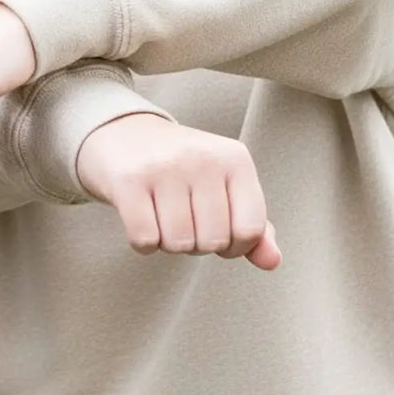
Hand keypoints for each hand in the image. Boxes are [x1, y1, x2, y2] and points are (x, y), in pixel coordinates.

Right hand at [76, 114, 280, 270]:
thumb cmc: (181, 169)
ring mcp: (164, 165)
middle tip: (181, 216)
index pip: (250, 230)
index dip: (233, 245)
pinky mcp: (128, 179)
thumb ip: (254, 227)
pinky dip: (142, 242)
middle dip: (196, 242)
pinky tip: (140, 216)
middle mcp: (201, 156)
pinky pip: (144, 240)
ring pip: (178, 244)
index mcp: (235, 158)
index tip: (215, 228)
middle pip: (212, 242)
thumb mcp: (224, 187)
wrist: (121, 132)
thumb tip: (272, 262)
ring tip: (161, 214)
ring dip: (167, 242)